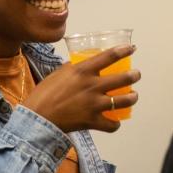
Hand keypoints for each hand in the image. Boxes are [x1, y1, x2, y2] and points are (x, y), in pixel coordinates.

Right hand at [22, 45, 139, 133]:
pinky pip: (112, 125)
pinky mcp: (93, 121)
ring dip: (132, 98)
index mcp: (83, 71)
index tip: (132, 48)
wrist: (37, 117)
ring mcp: (94, 104)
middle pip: (124, 79)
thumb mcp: (58, 74)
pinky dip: (115, 124)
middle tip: (136, 75)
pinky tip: (114, 121)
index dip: (123, 51)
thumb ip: (73, 69)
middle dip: (134, 75)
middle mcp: (92, 85)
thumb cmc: (44, 93)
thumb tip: (79, 66)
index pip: (109, 56)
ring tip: (133, 96)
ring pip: (124, 101)